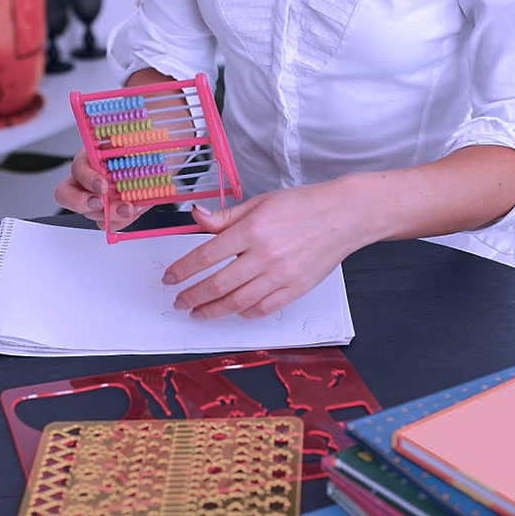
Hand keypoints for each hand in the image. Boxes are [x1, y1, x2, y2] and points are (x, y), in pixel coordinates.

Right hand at [53, 147, 148, 230]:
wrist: (154, 160)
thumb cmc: (140, 146)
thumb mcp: (135, 137)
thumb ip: (131, 138)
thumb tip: (139, 138)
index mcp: (90, 158)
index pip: (78, 169)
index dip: (87, 179)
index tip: (102, 186)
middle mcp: (87, 179)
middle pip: (69, 196)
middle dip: (84, 203)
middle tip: (103, 204)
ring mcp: (96, 198)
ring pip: (91, 213)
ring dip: (110, 214)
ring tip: (130, 207)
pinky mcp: (109, 212)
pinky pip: (108, 223)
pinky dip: (122, 220)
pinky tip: (135, 209)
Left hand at [163, 180, 364, 318]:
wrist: (345, 215)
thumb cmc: (303, 205)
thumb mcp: (259, 202)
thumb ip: (225, 216)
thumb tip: (196, 217)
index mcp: (252, 230)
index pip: (205, 255)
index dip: (182, 270)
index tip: (170, 279)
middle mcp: (265, 255)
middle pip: (217, 284)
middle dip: (191, 297)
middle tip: (179, 301)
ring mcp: (281, 275)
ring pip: (237, 302)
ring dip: (212, 311)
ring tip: (198, 313)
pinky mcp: (296, 288)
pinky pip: (263, 308)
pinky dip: (244, 313)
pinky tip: (233, 311)